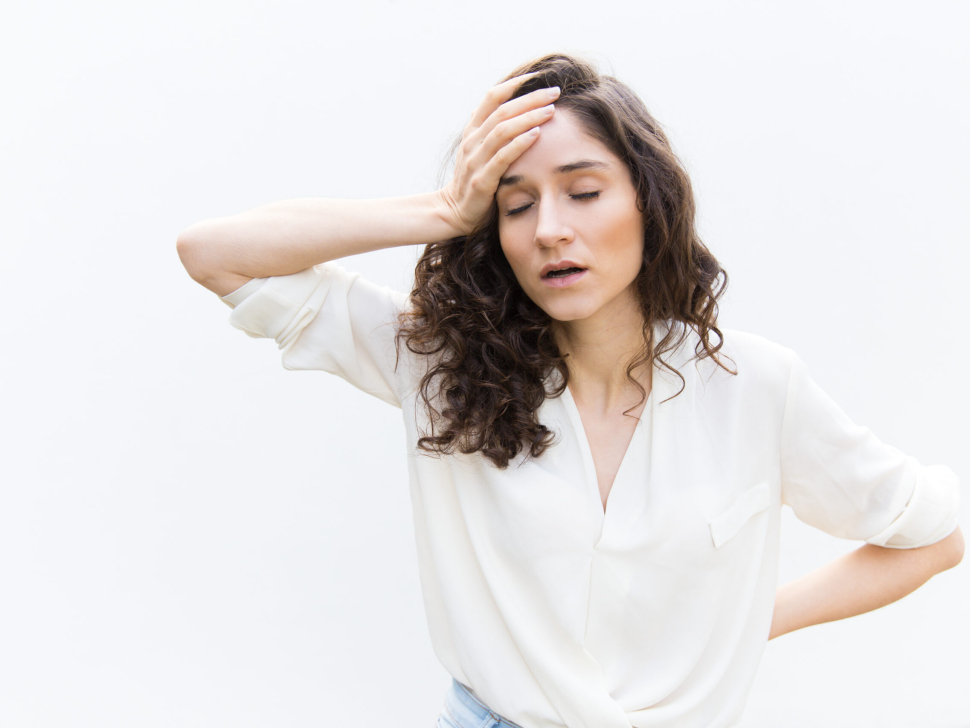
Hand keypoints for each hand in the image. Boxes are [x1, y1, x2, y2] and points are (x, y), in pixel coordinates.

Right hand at [437, 73, 560, 234]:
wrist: (453, 211)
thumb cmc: (472, 179)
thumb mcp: (476, 150)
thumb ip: (486, 128)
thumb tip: (493, 104)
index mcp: (472, 131)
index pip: (492, 97)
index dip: (514, 84)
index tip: (537, 76)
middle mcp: (472, 141)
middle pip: (502, 111)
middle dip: (530, 99)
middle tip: (554, 92)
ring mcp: (475, 160)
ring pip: (502, 130)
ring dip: (528, 118)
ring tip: (551, 111)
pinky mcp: (482, 180)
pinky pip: (502, 157)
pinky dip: (519, 144)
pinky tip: (536, 135)